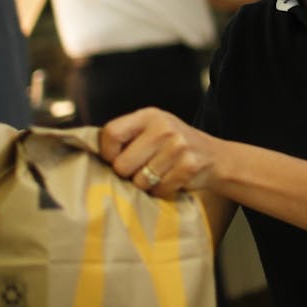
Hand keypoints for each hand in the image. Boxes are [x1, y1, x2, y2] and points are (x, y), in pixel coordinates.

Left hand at [99, 107, 215, 198]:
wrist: (216, 157)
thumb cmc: (175, 145)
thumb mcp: (154, 129)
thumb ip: (128, 135)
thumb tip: (90, 154)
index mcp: (150, 115)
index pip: (111, 133)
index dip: (107, 152)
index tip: (114, 159)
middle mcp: (163, 128)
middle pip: (122, 164)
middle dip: (127, 174)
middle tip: (140, 170)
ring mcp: (178, 147)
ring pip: (139, 181)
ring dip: (146, 185)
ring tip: (158, 174)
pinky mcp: (188, 167)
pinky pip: (158, 190)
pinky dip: (161, 191)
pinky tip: (170, 180)